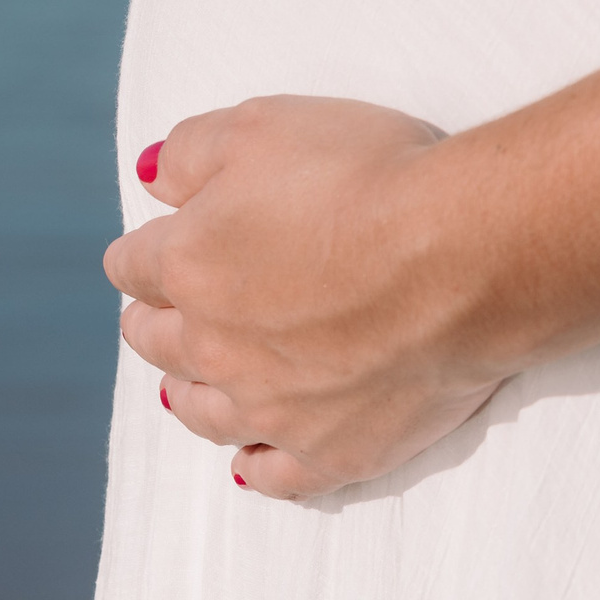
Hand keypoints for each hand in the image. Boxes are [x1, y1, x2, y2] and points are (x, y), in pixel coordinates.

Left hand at [103, 96, 511, 498]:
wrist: (465, 253)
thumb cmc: (370, 175)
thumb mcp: (264, 123)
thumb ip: (191, 150)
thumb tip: (153, 179)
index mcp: (189, 265)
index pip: (133, 265)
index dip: (149, 249)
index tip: (164, 242)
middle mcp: (214, 347)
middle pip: (157, 341)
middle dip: (160, 319)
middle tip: (173, 309)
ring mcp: (270, 409)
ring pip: (201, 412)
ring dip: (190, 391)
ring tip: (191, 384)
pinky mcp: (330, 449)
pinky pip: (272, 476)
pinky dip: (255, 464)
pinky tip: (250, 458)